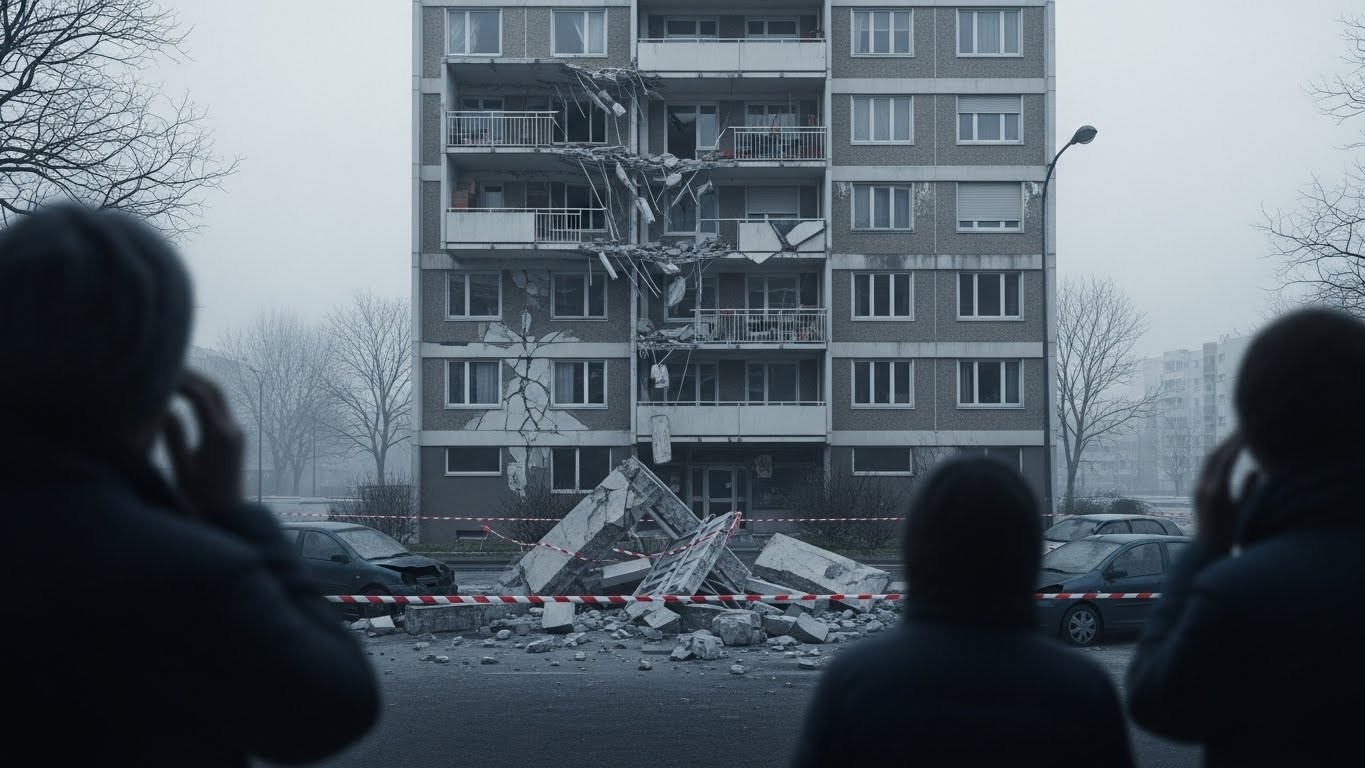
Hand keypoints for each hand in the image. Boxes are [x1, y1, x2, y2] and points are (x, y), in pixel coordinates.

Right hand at [163, 370, 245, 519]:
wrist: (228, 518)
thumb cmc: (201, 500)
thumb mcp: (182, 469)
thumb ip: (172, 437)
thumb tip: (160, 407)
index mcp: (219, 437)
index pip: (200, 397)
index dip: (181, 381)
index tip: (160, 371)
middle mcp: (233, 430)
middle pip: (213, 390)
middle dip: (191, 376)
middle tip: (167, 364)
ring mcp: (236, 433)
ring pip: (218, 397)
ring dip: (197, 384)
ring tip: (173, 374)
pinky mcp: (234, 437)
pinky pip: (218, 408)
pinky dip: (201, 397)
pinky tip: (182, 394)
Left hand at [1192, 433, 1243, 552]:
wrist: (1207, 551)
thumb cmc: (1232, 535)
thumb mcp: (1246, 512)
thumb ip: (1252, 491)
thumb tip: (1258, 469)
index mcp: (1216, 492)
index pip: (1226, 460)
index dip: (1238, 443)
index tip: (1249, 430)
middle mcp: (1203, 488)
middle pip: (1214, 456)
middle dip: (1229, 441)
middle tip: (1243, 426)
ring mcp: (1197, 489)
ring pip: (1209, 461)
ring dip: (1223, 447)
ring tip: (1238, 436)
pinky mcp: (1197, 492)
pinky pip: (1208, 469)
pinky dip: (1219, 458)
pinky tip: (1231, 453)